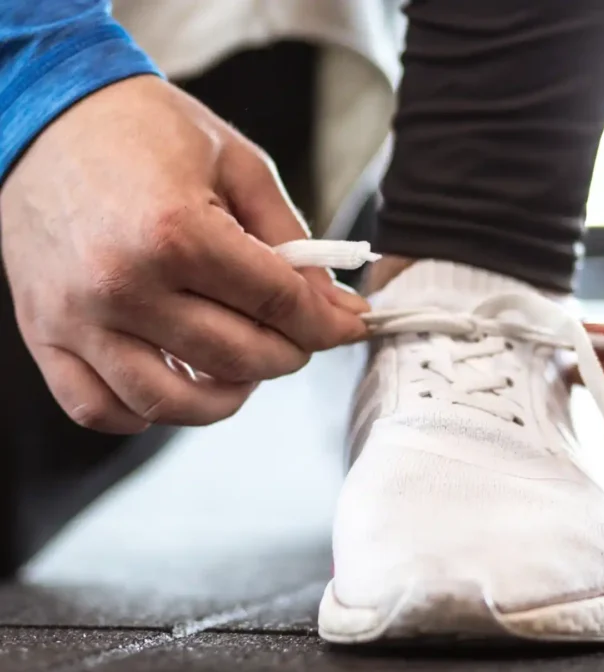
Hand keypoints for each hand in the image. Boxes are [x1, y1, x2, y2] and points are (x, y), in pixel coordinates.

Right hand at [1, 76, 367, 433]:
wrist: (47, 115)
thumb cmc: (146, 132)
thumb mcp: (238, 165)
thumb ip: (291, 239)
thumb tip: (332, 304)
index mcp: (176, 232)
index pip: (278, 303)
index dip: (327, 324)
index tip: (349, 327)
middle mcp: (123, 285)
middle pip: (238, 357)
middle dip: (289, 354)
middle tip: (299, 337)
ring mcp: (78, 318)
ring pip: (172, 401)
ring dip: (227, 396)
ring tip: (244, 369)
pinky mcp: (44, 334)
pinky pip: (98, 408)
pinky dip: (145, 413)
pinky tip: (175, 384)